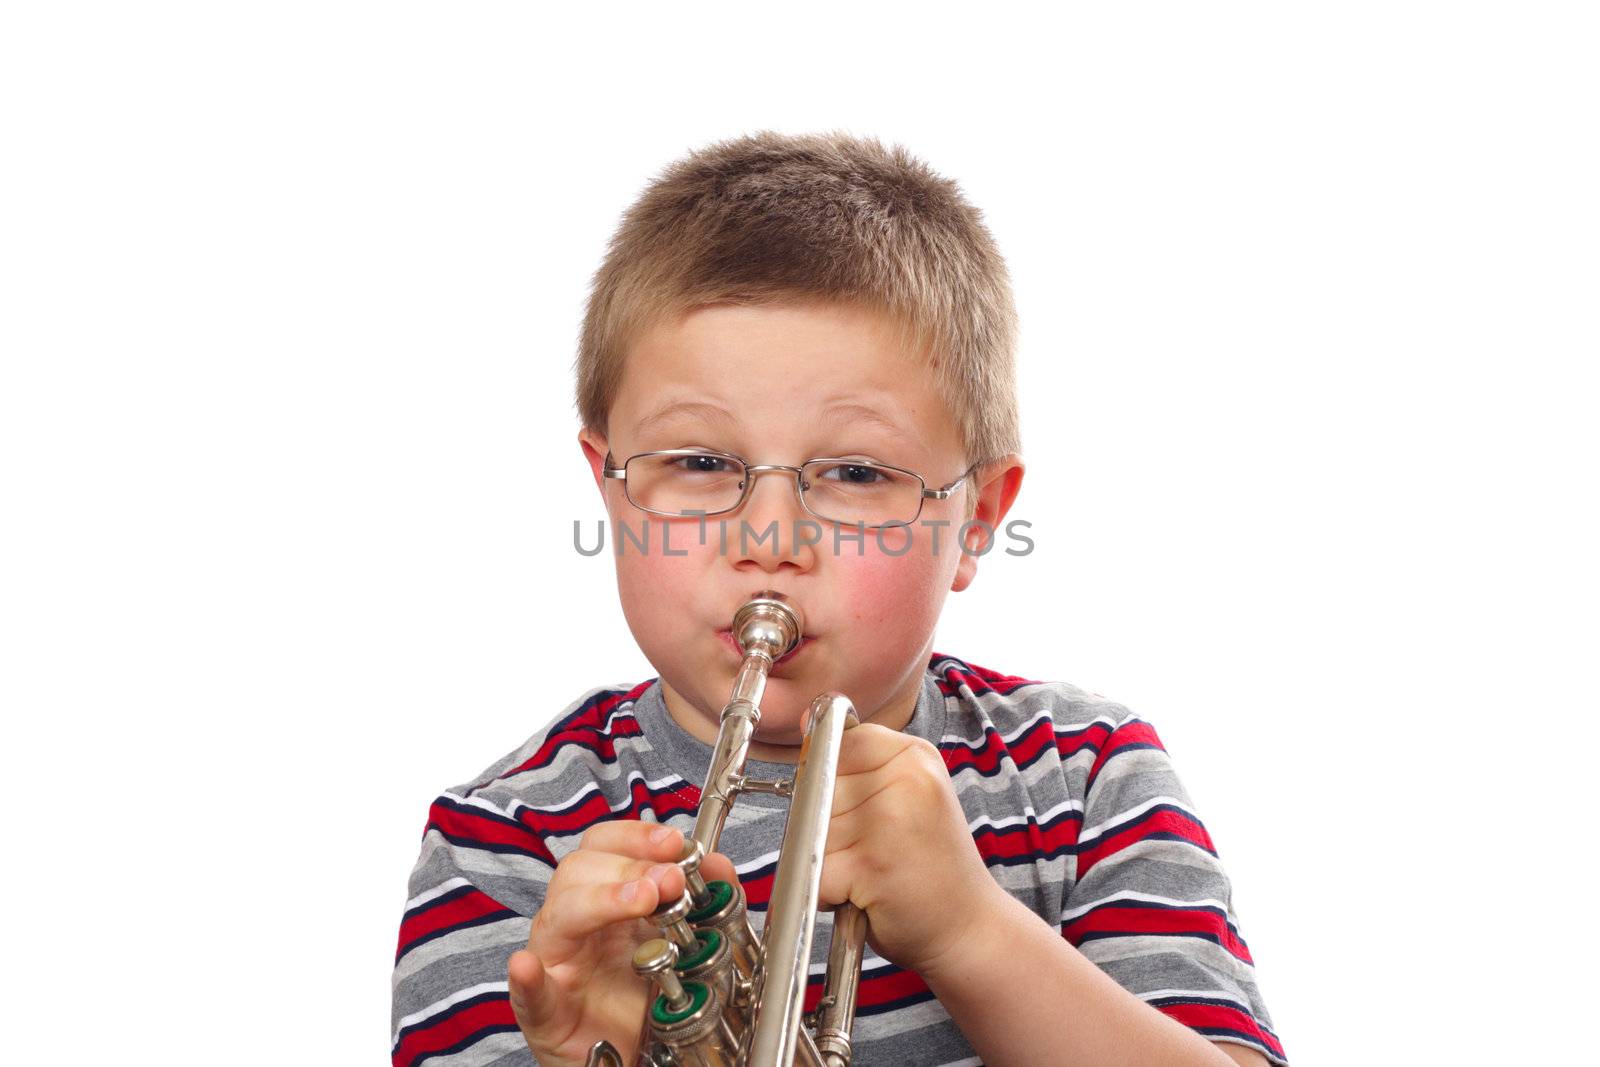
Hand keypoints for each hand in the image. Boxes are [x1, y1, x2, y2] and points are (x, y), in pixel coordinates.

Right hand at [507, 823, 737, 1066]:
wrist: (626, 1053)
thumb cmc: (640, 994)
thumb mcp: (678, 941)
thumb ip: (702, 902)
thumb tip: (719, 865)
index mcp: (604, 898)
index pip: (605, 846)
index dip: (636, 836)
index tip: (674, 841)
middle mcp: (575, 922)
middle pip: (580, 871)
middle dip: (629, 868)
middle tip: (671, 880)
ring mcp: (557, 964)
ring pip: (558, 917)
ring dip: (601, 901)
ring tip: (639, 901)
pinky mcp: (546, 1013)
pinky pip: (530, 994)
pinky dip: (528, 979)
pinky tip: (529, 967)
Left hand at [818, 724, 1003, 976]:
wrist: (970, 927)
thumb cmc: (929, 864)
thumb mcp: (909, 793)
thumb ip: (859, 762)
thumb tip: (806, 722)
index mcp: (914, 754)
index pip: (836, 742)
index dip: (831, 780)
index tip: (857, 808)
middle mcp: (906, 779)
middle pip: (818, 787)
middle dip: (827, 824)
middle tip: (873, 848)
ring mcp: (889, 820)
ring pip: (811, 830)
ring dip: (828, 860)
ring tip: (870, 872)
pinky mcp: (871, 864)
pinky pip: (814, 869)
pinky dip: (828, 891)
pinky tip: (864, 894)